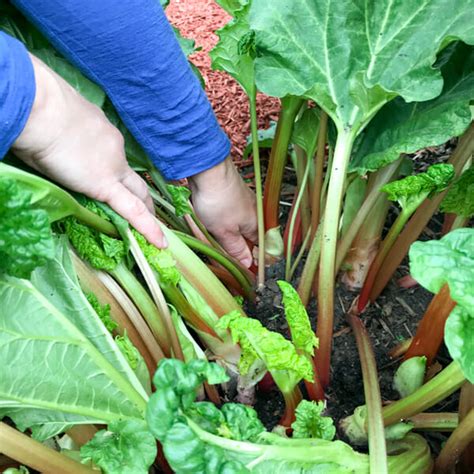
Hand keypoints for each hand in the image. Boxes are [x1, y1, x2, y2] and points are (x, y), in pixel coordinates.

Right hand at [12, 53, 164, 247]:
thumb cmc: (41, 111)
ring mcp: (113, 168)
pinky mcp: (105, 185)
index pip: (118, 159)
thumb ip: (66, 138)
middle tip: (151, 212)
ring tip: (156, 233)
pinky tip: (160, 242)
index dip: (122, 175)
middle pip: (135, 180)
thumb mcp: (59, 122)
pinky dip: (148, 227)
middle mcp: (116, 150)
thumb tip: (58, 146)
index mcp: (105, 134)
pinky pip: (132, 211)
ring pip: (137, 194)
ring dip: (147, 212)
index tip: (122, 183)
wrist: (42, 108)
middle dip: (145, 198)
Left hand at [189, 157, 256, 266]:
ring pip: (240, 228)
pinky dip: (223, 223)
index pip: (262, 250)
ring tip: (215, 238)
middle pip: (251, 239)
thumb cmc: (218, 201)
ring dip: (229, 236)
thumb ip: (237, 250)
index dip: (254, 262)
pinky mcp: (234, 196)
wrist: (209, 169)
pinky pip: (232, 217)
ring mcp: (245, 203)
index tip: (245, 271)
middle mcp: (255, 214)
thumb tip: (248, 265)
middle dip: (239, 249)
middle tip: (225, 256)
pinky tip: (212, 223)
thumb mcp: (225, 233)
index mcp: (257, 225)